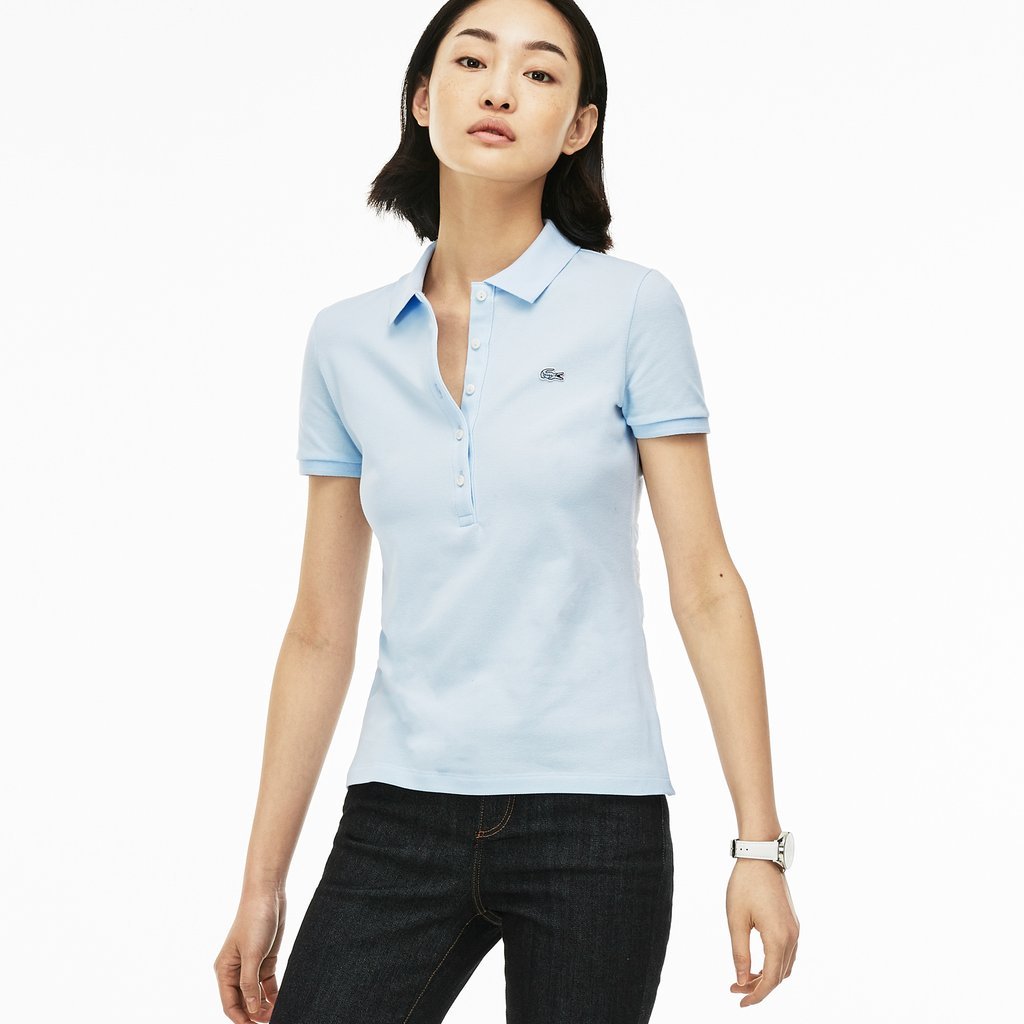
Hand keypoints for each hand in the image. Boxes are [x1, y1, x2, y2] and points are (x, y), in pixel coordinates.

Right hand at [214, 888, 286, 1021]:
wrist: (268, 895)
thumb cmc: (255, 920)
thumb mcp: (252, 954)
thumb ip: (249, 984)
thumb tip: (251, 1010)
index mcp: (225, 970)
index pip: (230, 1003)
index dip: (241, 1018)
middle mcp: (236, 970)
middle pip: (243, 1001)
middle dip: (255, 1014)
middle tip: (271, 1021)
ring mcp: (251, 965)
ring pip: (256, 995)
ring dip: (265, 1006)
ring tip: (278, 1015)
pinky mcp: (266, 960)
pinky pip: (267, 984)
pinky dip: (273, 994)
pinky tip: (282, 1002)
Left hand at [726, 859, 798, 1006]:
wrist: (761, 856)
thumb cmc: (745, 885)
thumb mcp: (736, 920)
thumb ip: (740, 953)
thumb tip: (742, 980)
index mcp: (778, 938)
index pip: (770, 980)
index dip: (756, 995)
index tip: (741, 1002)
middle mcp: (792, 937)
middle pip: (779, 976)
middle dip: (758, 987)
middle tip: (735, 988)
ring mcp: (795, 929)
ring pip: (784, 966)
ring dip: (767, 976)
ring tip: (744, 977)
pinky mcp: (792, 922)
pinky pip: (787, 953)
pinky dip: (774, 963)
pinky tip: (757, 962)